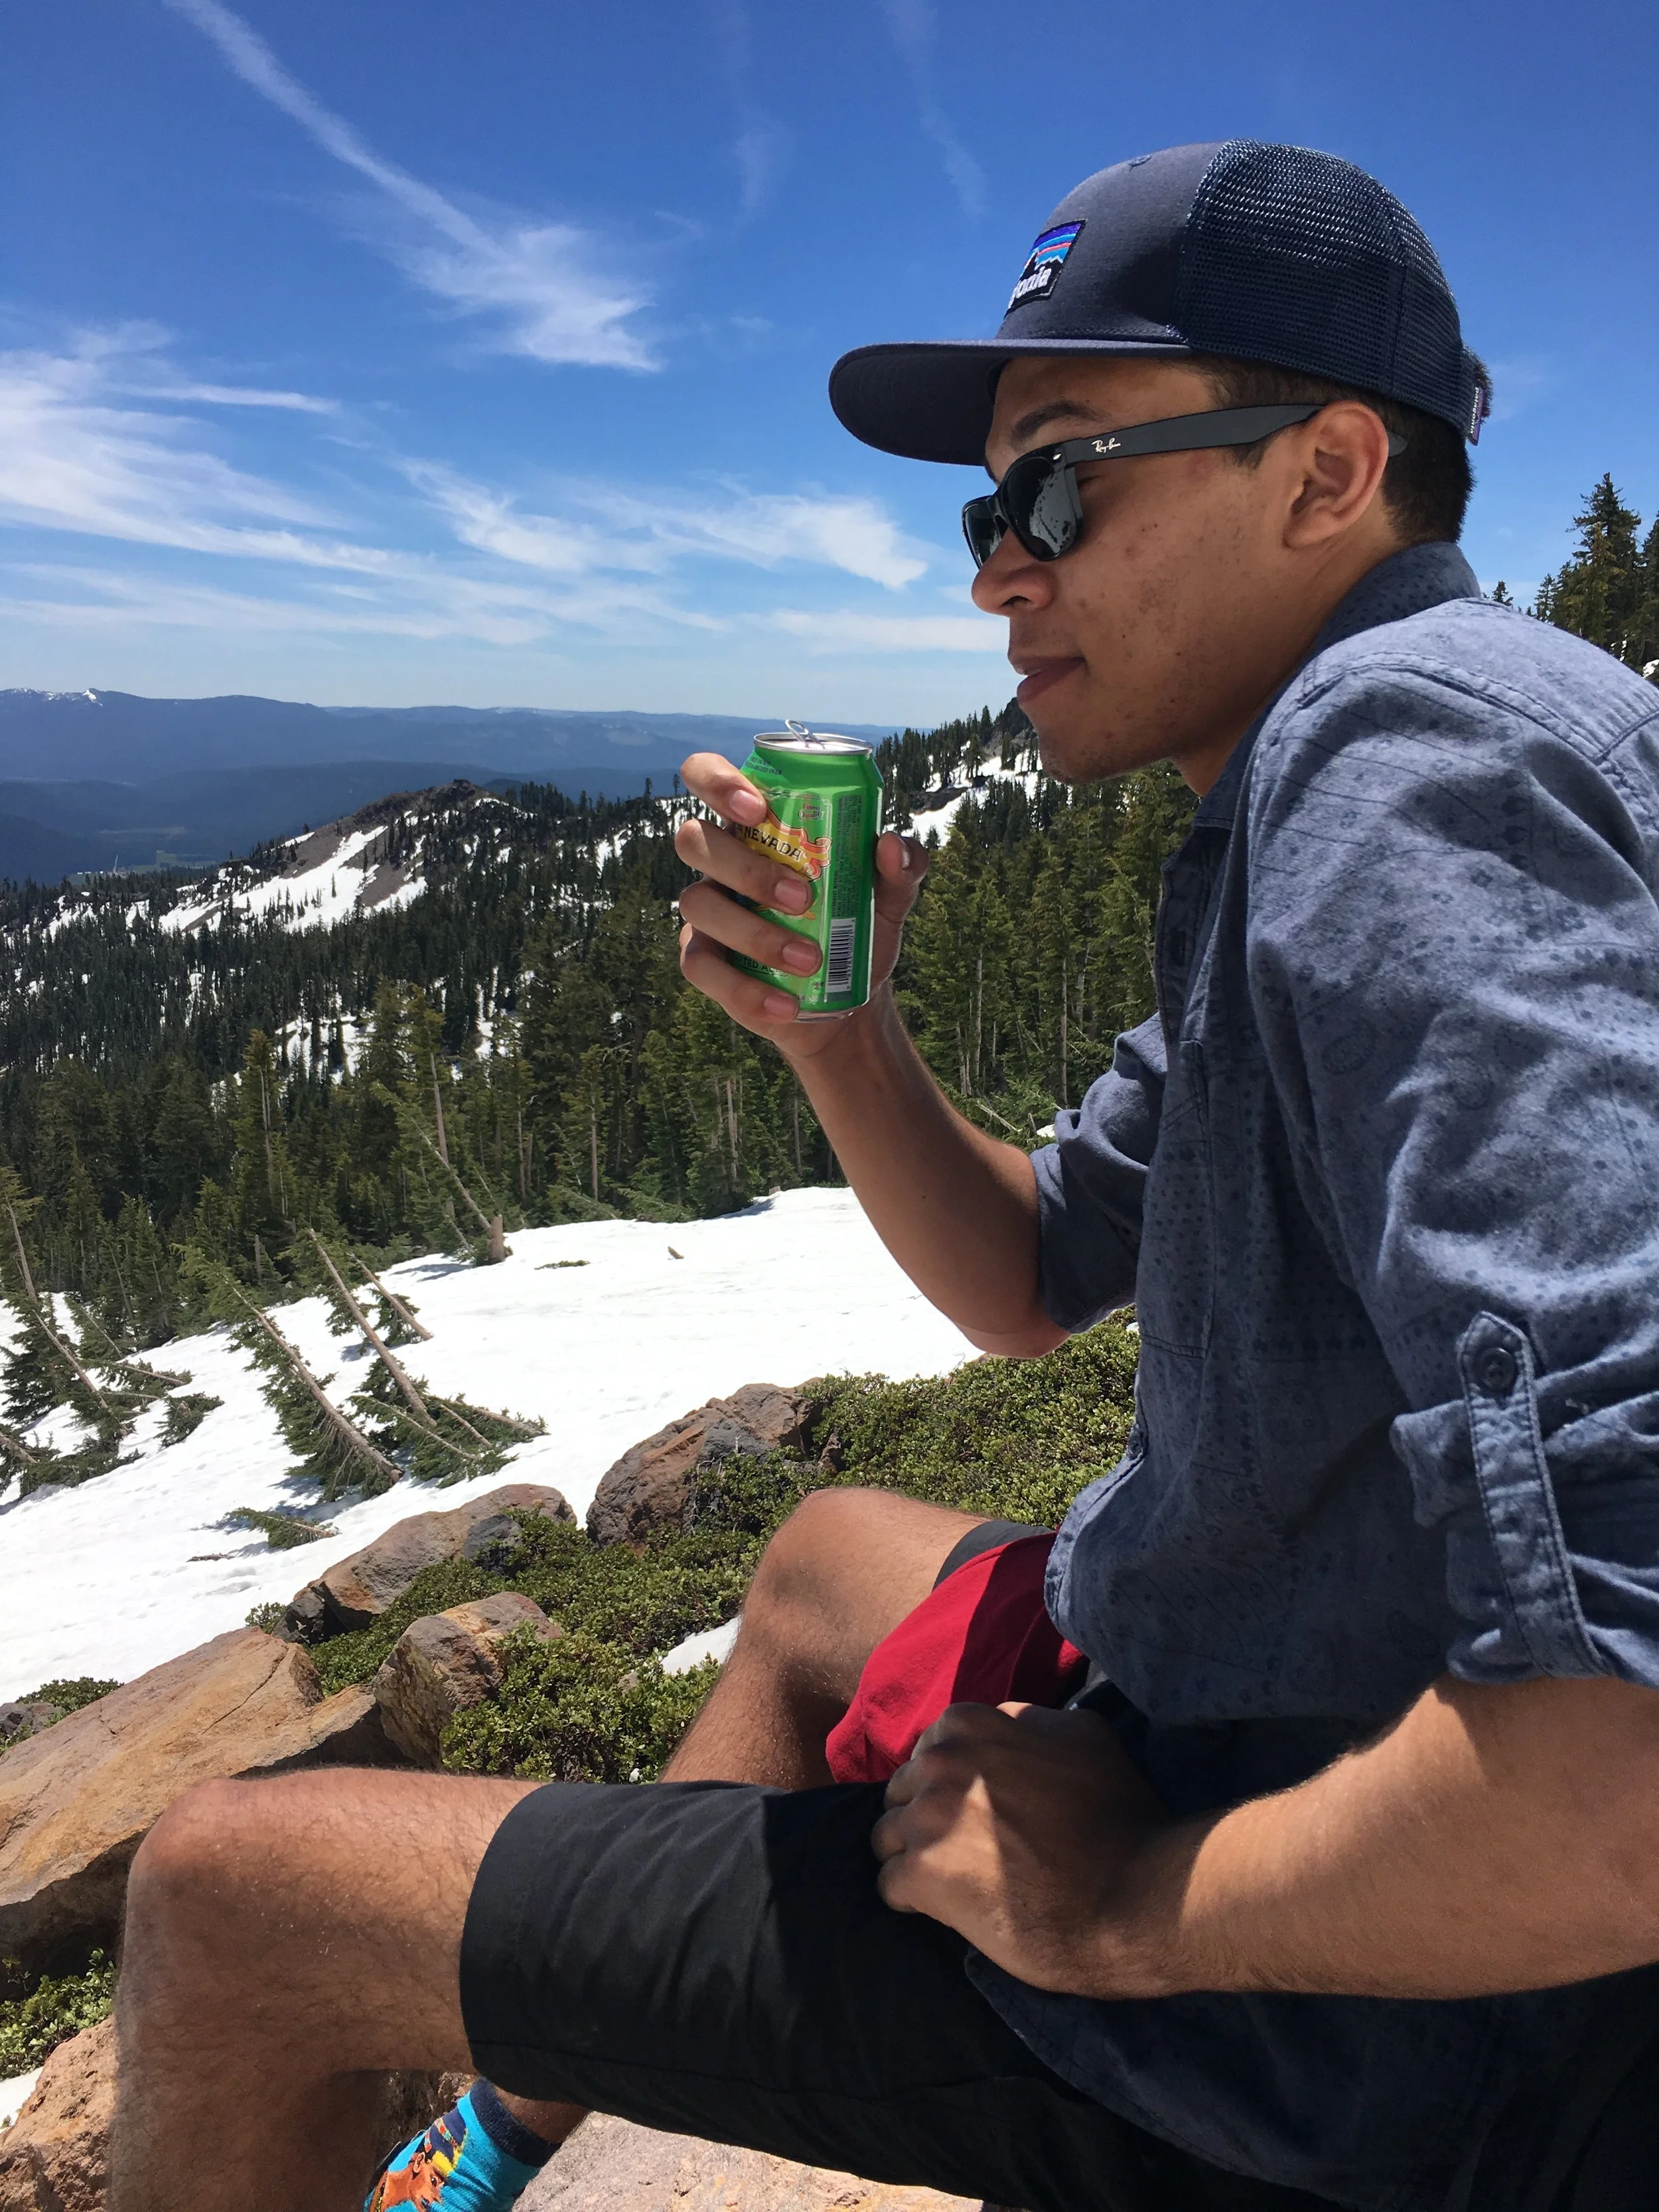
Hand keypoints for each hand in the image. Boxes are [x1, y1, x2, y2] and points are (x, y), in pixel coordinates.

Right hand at [673, 751, 929, 1059]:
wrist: (847, 997)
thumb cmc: (858, 927)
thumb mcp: (891, 897)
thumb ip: (903, 867)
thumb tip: (891, 845)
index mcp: (757, 827)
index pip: (707, 777)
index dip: (719, 781)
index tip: (758, 809)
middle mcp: (721, 863)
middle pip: (694, 839)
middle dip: (746, 868)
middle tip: (802, 897)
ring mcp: (707, 912)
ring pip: (698, 905)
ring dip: (755, 934)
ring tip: (810, 959)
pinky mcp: (704, 961)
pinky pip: (702, 968)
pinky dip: (746, 990)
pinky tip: (787, 1005)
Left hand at [871, 1702, 1176, 1996]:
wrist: (1132, 1898)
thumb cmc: (1117, 1818)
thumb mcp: (1083, 1737)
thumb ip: (1029, 1722)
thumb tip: (1004, 1723)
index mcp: (971, 1724)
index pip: (930, 1749)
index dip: (952, 1784)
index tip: (977, 1811)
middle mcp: (941, 1762)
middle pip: (904, 1791)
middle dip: (927, 1818)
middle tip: (968, 1851)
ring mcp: (927, 1818)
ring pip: (887, 1836)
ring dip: (915, 1858)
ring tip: (956, 1883)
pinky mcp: (923, 1875)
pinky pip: (890, 1885)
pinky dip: (914, 1900)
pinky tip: (951, 1910)